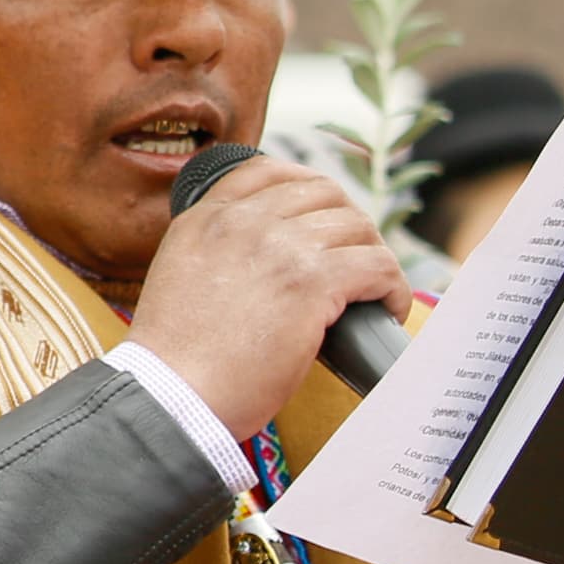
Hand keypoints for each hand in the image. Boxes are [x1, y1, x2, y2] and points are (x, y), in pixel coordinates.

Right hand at [127, 153, 405, 439]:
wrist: (171, 391)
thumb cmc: (175, 357)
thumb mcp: (180, 278)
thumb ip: (217, 254)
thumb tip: (269, 267)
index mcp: (204, 219)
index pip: (266, 171)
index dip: (306, 188)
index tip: (323, 216)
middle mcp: (241, 221)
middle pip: (324, 192)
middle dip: (348, 223)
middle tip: (354, 260)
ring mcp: (278, 247)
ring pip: (357, 227)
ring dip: (374, 257)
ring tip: (374, 291)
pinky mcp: (312, 282)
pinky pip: (378, 266)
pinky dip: (392, 288)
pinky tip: (386, 308)